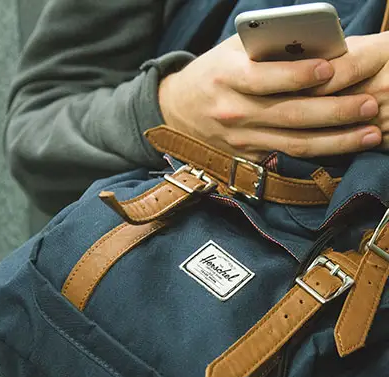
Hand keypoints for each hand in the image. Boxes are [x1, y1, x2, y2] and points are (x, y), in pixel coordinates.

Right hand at [158, 34, 380, 160]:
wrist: (179, 112)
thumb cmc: (212, 73)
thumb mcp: (232, 51)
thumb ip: (268, 47)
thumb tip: (318, 47)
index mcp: (227, 77)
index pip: (264, 78)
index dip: (298, 74)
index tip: (332, 67)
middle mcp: (234, 112)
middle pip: (290, 114)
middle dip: (334, 111)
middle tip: (370, 105)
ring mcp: (241, 139)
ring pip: (294, 142)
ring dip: (336, 140)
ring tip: (370, 133)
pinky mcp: (247, 156)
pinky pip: (287, 156)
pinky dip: (318, 153)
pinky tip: (343, 147)